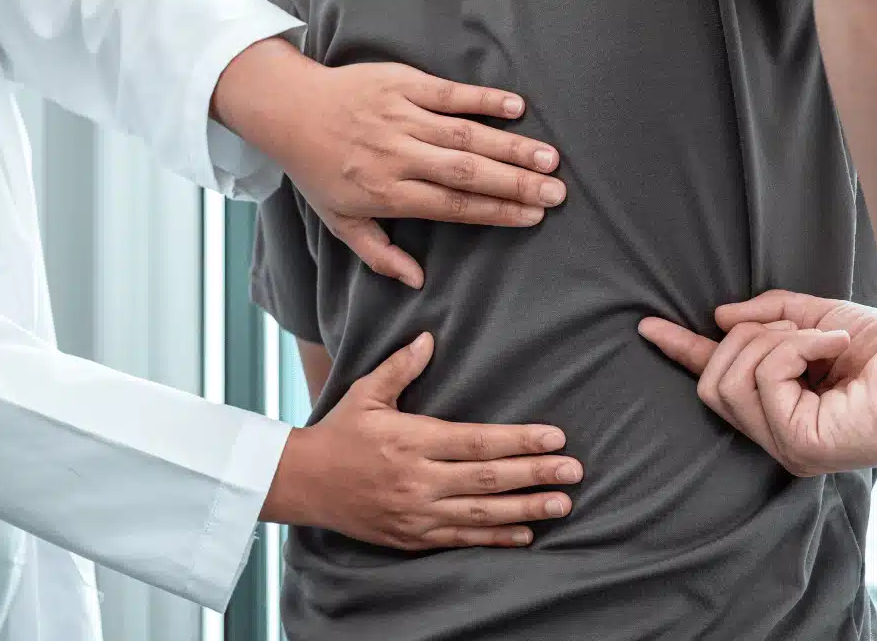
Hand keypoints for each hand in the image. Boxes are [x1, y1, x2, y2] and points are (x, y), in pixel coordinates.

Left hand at [213, 40, 565, 288]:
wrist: (289, 110)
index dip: (496, 211)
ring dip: (511, 145)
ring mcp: (402, 117)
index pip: (453, 206)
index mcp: (388, 193)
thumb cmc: (318, 171)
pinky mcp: (402, 83)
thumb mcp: (340, 222)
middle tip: (556, 192)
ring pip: (466, 134)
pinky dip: (483, 99)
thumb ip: (379, 254)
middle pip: (467, 172)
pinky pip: (449, 92)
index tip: (532, 217)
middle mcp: (399, 155)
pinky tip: (517, 107)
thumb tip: (417, 281)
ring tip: (549, 157)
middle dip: (516, 183)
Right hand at [261, 332, 582, 548]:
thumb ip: (400, 367)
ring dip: (526, 509)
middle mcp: (417, 479)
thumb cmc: (339, 431)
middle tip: (574, 471)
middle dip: (535, 474)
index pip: (477, 441)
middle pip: (488, 479)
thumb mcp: (365, 393)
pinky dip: (495, 537)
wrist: (303, 483)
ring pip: (481, 513)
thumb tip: (429, 338)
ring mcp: (416, 513)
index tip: (554, 437)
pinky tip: (526, 534)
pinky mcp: (412, 536)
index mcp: (412, 440)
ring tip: (562, 503)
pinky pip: (461, 538)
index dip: (519, 440)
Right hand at [638, 290, 876, 475]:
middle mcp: (775, 436)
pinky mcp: (798, 447)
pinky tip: (833, 350)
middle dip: (746, 340)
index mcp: (778, 407)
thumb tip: (718, 319)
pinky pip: (764, 380)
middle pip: (712, 383)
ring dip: (775, 343)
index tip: (648, 326)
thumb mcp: (813, 319)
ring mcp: (784, 447)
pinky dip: (797, 349)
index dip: (682, 352)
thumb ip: (766, 319)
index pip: (717, 381)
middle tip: (796, 329)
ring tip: (824, 341)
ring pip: (730, 381)